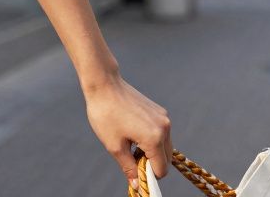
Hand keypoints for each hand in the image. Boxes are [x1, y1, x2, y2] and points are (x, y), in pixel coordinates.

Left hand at [84, 74, 172, 190]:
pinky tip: (133, 133)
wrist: (104, 84)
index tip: (134, 173)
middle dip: (151, 164)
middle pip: (166, 159)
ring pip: (165, 146)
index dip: (148, 176)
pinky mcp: (160, 111)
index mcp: (154, 138)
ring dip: (152, 152)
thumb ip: (129, 168)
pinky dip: (152, 139)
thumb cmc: (105, 114)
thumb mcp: (114, 146)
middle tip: (130, 159)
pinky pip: (161, 133)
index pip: (161, 169)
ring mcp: (164, 118)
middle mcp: (164, 128)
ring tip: (130, 144)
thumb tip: (137, 185)